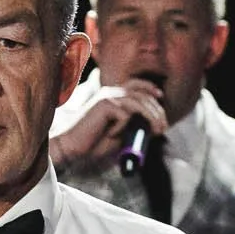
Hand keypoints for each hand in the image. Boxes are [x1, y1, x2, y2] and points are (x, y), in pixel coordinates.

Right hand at [49, 80, 167, 175]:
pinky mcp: (104, 105)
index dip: (150, 88)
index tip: (161, 97)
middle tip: (163, 128)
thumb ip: (134, 125)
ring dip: (151, 118)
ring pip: (138, 103)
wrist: (71, 148)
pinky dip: (124, 127)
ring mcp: (107, 97)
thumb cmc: (94, 143)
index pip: (136, 85)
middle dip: (157, 111)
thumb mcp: (120, 133)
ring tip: (154, 132)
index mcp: (113, 96)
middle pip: (142, 95)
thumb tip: (154, 124)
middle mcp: (111, 92)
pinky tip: (113, 135)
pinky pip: (126, 114)